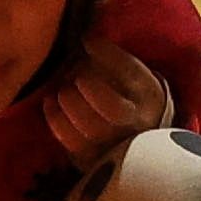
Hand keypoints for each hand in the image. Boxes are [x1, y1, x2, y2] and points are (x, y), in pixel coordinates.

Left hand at [46, 37, 169, 169]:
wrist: (139, 136)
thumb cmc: (128, 95)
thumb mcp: (131, 75)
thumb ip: (112, 59)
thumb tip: (83, 40)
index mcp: (149, 95)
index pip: (132, 74)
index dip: (107, 54)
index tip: (88, 40)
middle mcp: (138, 124)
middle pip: (113, 109)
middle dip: (88, 87)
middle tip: (76, 76)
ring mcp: (116, 147)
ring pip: (92, 129)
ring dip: (70, 103)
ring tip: (63, 90)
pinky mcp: (94, 160)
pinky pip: (71, 143)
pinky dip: (56, 120)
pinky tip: (51, 103)